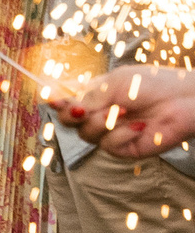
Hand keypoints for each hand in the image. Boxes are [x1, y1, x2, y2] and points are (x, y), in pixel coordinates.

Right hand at [55, 65, 194, 159]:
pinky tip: (139, 125)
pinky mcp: (127, 148)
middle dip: (71, 115)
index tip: (51, 97)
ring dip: (102, 122)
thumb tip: (57, 102)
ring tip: (123, 111)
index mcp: (94, 95)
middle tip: (80, 109)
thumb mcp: (113, 84)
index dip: (55, 101)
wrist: (184, 99)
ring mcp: (112, 132)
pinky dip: (121, 135)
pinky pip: (109, 146)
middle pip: (67, 122)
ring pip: (87, 135)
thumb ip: (87, 96)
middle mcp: (100, 114)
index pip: (65, 101)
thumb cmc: (152, 84)